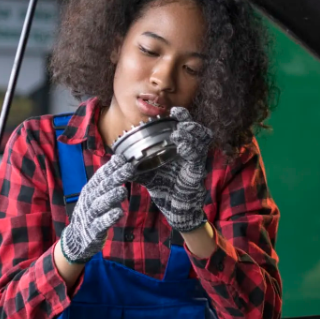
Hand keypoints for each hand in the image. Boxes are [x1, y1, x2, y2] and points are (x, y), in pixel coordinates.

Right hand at [60, 153, 133, 262]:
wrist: (76, 238)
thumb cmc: (91, 212)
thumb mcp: (96, 194)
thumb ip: (107, 180)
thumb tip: (119, 159)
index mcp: (90, 190)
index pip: (100, 176)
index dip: (111, 167)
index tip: (122, 159)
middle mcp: (88, 200)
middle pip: (102, 188)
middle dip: (115, 178)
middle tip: (129, 169)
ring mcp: (90, 216)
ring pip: (100, 205)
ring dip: (111, 197)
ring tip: (123, 191)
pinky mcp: (93, 231)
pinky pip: (101, 224)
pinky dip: (109, 218)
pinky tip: (118, 213)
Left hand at [137, 106, 212, 232]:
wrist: (173, 208)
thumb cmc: (163, 188)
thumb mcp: (145, 174)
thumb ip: (133, 165)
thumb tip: (116, 159)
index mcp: (181, 148)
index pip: (187, 128)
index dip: (183, 117)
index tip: (173, 110)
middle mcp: (192, 152)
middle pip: (200, 131)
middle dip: (191, 121)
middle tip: (179, 116)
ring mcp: (196, 162)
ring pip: (203, 140)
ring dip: (192, 133)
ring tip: (179, 131)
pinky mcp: (196, 173)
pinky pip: (197, 157)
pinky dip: (191, 149)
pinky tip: (182, 146)